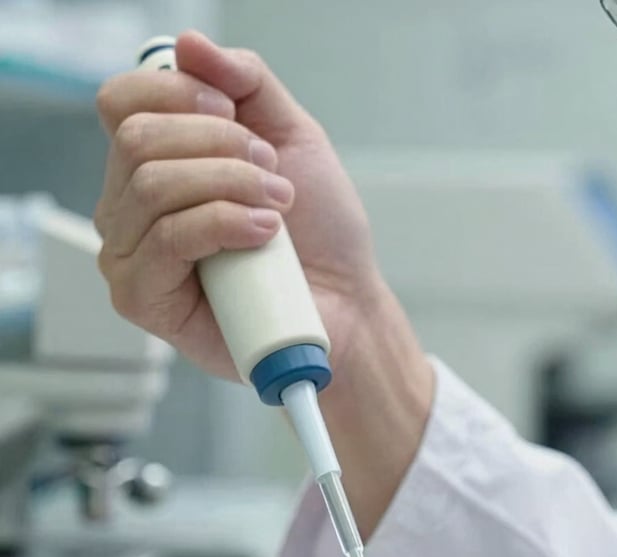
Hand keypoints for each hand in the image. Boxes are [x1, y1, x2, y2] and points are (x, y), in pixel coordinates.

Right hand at [95, 30, 432, 537]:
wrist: (345, 302)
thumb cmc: (318, 233)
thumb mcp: (291, 138)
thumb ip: (246, 83)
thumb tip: (187, 45)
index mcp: (154, 165)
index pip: (122, 102)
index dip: (178, 93)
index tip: (237, 112)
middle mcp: (130, 208)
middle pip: (138, 140)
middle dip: (221, 146)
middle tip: (274, 176)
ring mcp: (131, 256)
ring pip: (153, 185)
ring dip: (232, 185)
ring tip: (277, 210)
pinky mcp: (144, 300)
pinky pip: (169, 239)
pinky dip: (225, 224)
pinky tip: (263, 236)